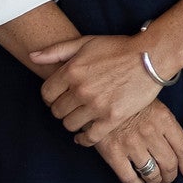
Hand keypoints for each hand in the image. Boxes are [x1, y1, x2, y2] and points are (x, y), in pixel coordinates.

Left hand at [30, 30, 166, 142]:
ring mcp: (97, 105)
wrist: (150, 57)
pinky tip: (84, 136)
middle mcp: (81, 89)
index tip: (59, 98)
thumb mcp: (85, 42)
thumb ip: (56, 51)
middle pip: (57, 111)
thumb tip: (32, 57)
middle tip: (71, 108)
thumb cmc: (117, 48)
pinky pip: (90, 137)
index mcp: (71, 70)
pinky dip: (84, 140)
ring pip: (70, 125)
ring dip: (72, 123)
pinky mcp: (112, 118)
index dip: (50, 97)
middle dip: (61, 110)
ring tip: (80, 118)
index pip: (46, 94)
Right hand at [93, 102, 182, 182]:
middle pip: (169, 164)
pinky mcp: (113, 152)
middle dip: (170, 176)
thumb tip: (177, 148)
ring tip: (153, 180)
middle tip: (167, 178)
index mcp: (163, 119)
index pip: (182, 148)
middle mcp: (150, 133)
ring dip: (154, 180)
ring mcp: (131, 143)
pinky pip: (129, 177)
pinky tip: (137, 182)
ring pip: (151, 173)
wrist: (97, 94)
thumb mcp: (152, 102)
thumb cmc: (127, 97)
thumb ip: (165, 124)